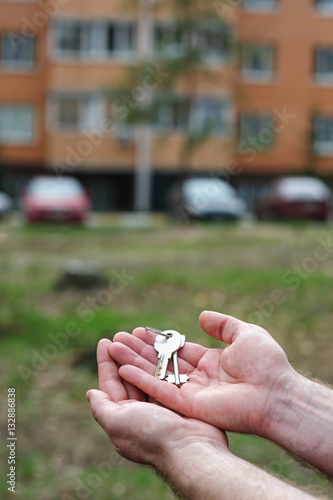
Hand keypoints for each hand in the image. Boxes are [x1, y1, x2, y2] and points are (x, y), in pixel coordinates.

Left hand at [87, 338, 227, 466]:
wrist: (192, 450)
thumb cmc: (151, 436)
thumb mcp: (118, 423)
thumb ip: (102, 407)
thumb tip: (90, 394)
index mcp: (123, 417)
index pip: (110, 384)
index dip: (106, 363)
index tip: (106, 341)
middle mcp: (141, 411)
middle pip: (129, 376)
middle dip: (124, 353)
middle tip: (123, 333)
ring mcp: (161, 405)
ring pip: (148, 373)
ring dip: (142, 353)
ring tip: (139, 333)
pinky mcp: (180, 400)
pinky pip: (167, 375)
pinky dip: (163, 361)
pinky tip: (161, 346)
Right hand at [109, 311, 295, 437]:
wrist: (275, 391)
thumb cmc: (267, 363)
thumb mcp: (245, 333)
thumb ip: (223, 324)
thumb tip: (201, 315)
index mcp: (211, 363)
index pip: (178, 350)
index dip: (158, 341)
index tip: (138, 331)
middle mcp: (199, 378)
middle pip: (162, 362)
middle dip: (140, 351)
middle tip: (118, 338)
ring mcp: (192, 393)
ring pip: (156, 376)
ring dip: (134, 363)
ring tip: (112, 348)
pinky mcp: (188, 406)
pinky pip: (160, 391)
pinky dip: (141, 380)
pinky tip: (122, 368)